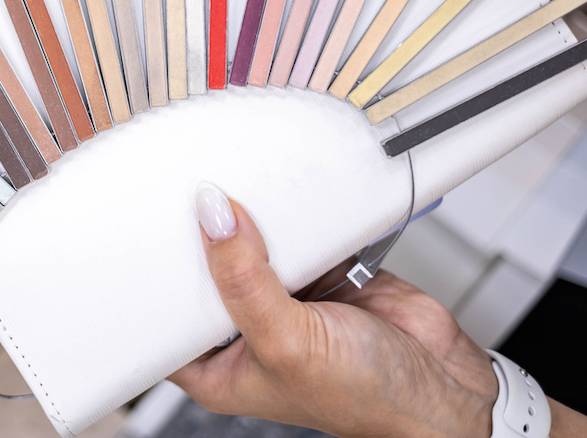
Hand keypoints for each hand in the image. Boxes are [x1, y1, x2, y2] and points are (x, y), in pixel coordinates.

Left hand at [170, 185, 497, 437]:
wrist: (446, 390)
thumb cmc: (365, 400)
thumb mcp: (287, 342)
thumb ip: (244, 280)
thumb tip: (213, 220)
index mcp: (216, 365)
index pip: (162, 315)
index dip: (149, 277)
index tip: (140, 231)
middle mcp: (245, 329)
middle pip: (205, 269)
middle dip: (202, 236)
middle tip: (188, 193)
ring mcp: (283, 297)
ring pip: (250, 243)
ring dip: (250, 219)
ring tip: (234, 185)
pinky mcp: (321, 271)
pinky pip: (296, 231)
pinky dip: (295, 214)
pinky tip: (284, 196)